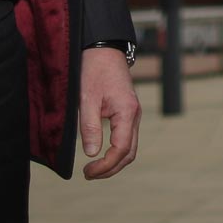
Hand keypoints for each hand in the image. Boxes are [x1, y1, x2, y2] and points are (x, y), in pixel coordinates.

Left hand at [77, 46, 140, 179]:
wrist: (104, 48)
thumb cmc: (94, 69)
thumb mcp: (87, 98)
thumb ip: (90, 127)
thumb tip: (91, 153)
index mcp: (127, 112)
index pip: (121, 149)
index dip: (105, 166)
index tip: (87, 172)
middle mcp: (134, 115)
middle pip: (129, 153)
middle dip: (110, 168)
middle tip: (88, 174)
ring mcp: (133, 114)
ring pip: (129, 147)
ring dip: (113, 162)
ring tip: (93, 168)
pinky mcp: (127, 112)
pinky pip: (126, 138)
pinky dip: (115, 151)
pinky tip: (101, 153)